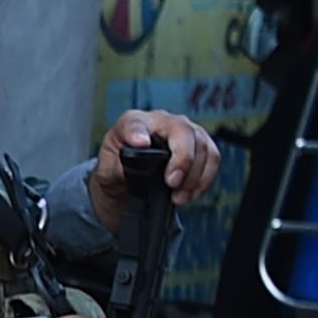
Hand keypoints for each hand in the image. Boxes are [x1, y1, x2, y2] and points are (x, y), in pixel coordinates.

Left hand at [86, 109, 221, 223]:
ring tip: (179, 196)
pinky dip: (204, 179)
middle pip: (182, 131)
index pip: (135, 123)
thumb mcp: (105, 169)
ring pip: (202, 146)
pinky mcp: (200, 145)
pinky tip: (190, 193)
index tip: (141, 144)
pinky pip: (212, 158)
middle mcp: (162, 121)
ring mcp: (184, 130)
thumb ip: (115, 162)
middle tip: (172, 183)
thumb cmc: (117, 169)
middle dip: (182, 159)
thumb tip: (138, 150)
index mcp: (133, 123)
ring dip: (194, 175)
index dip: (138, 132)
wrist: (128, 180)